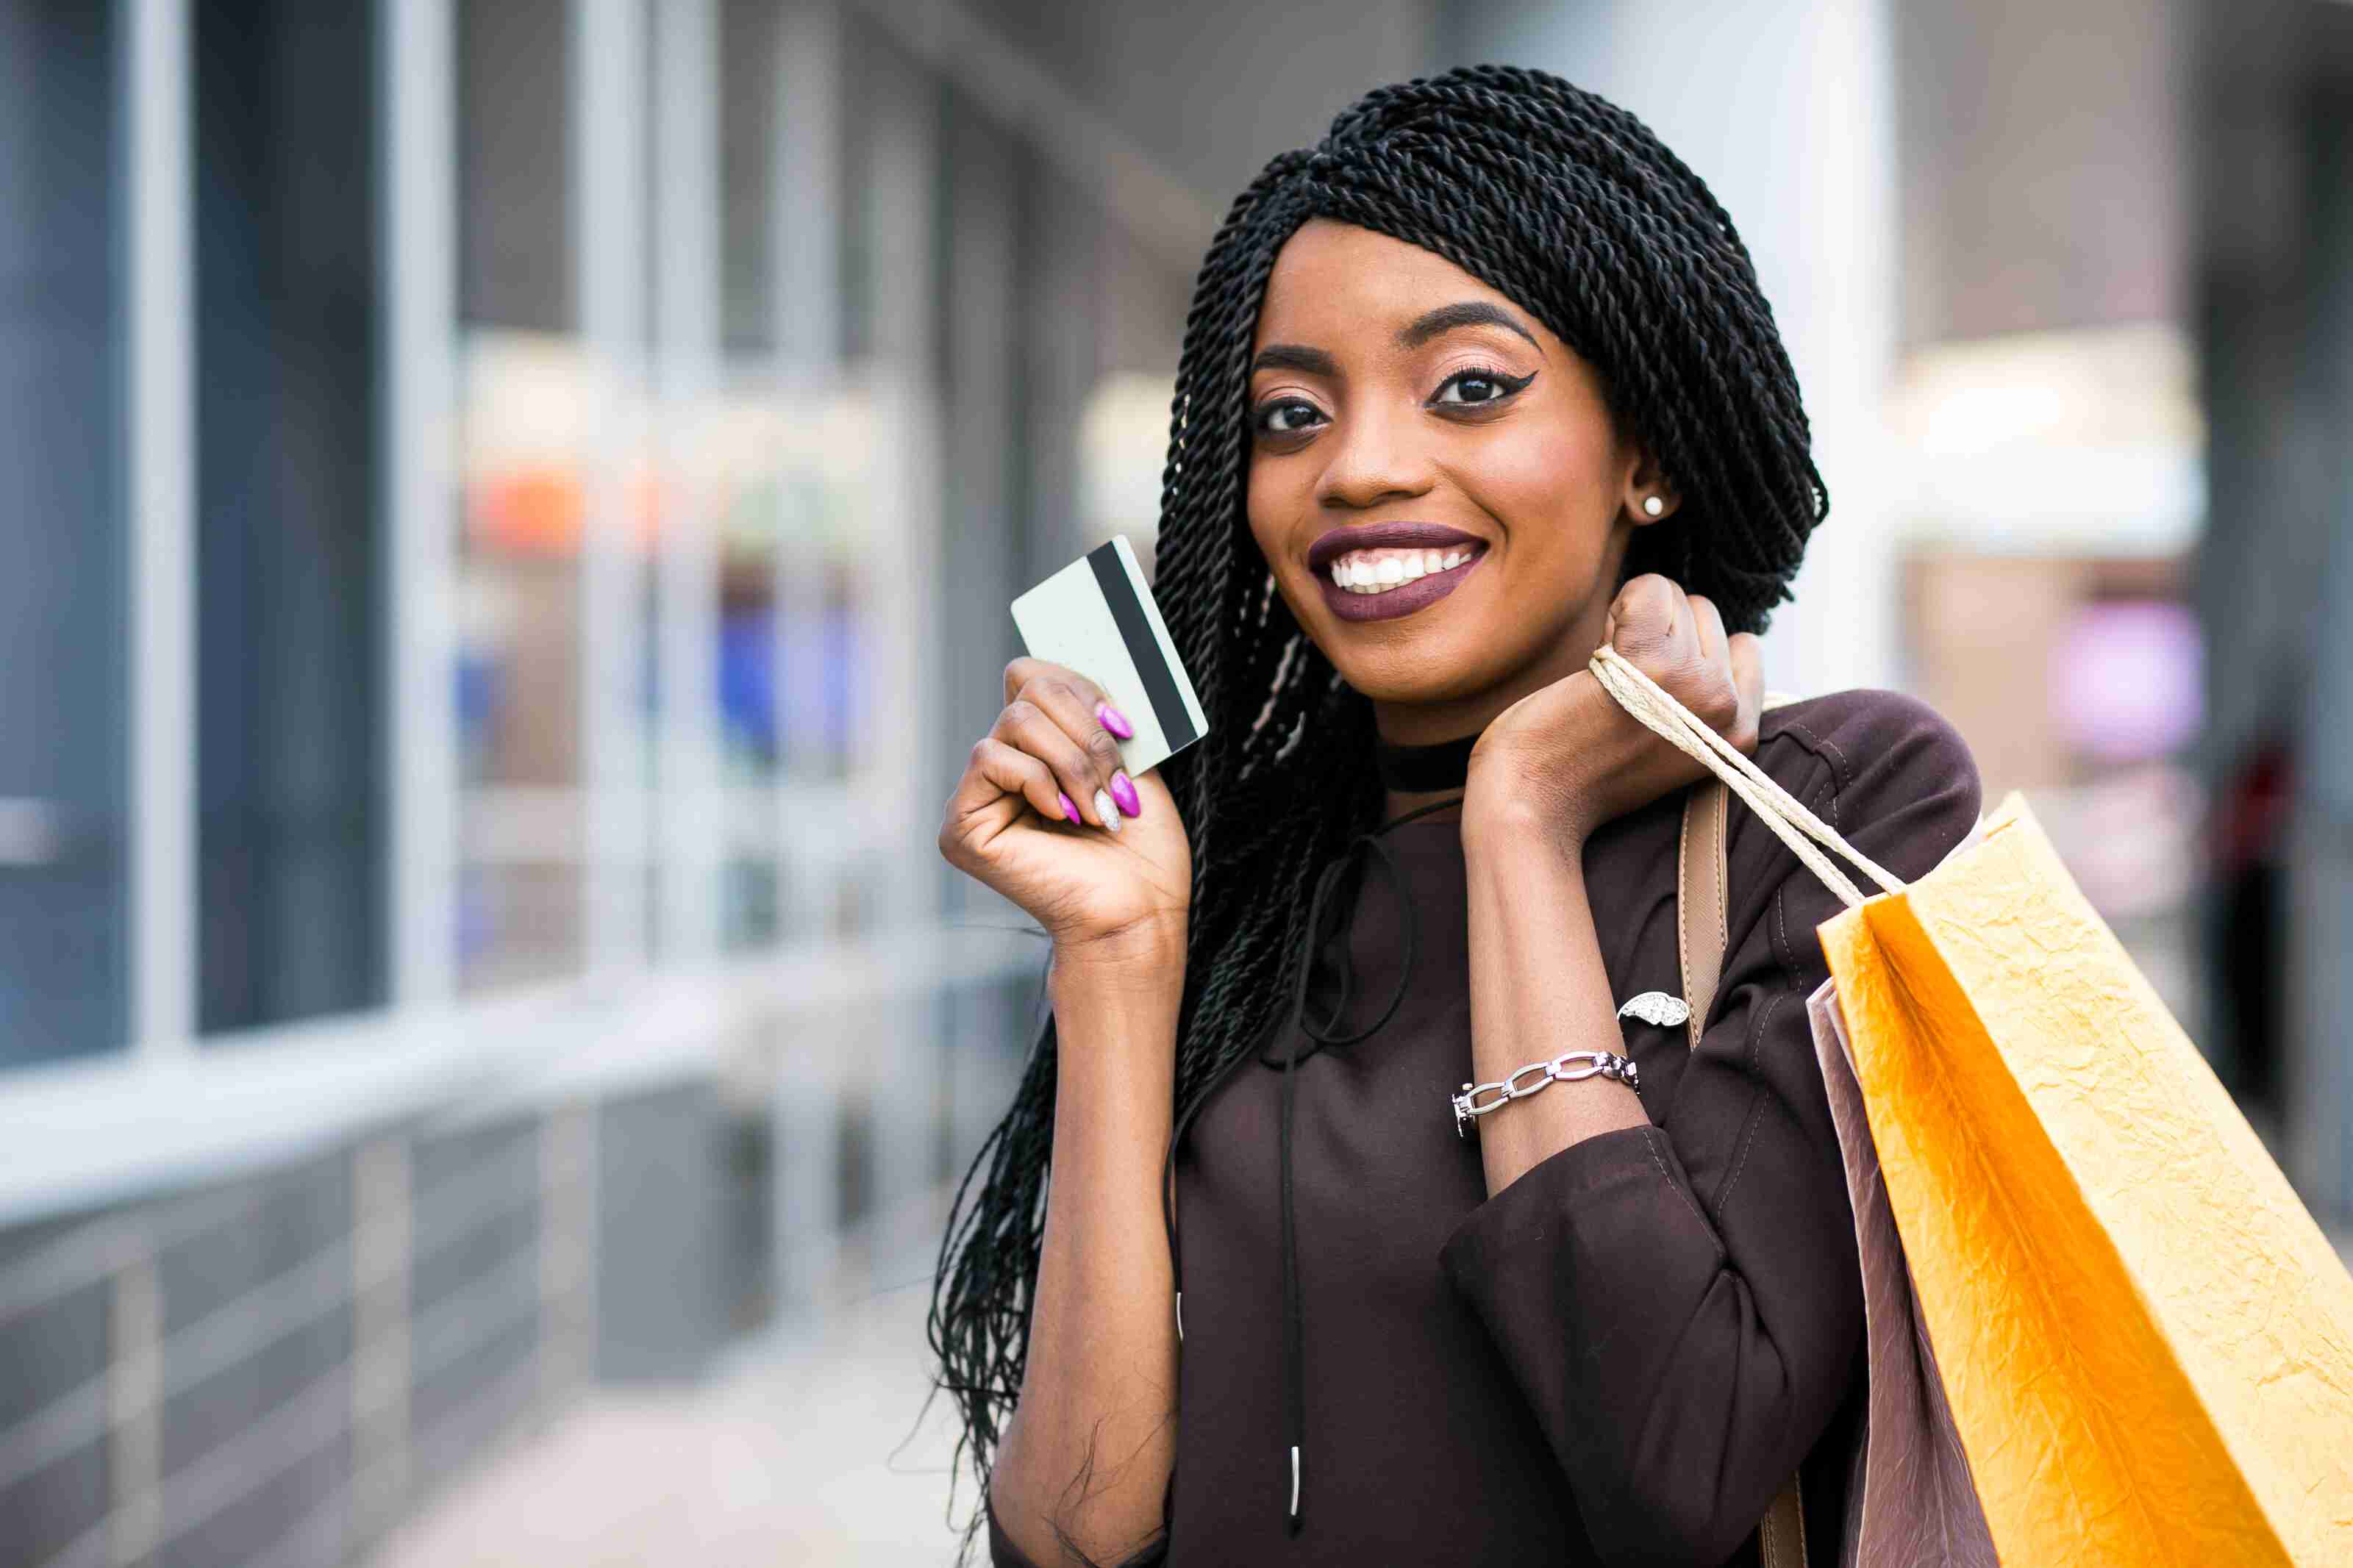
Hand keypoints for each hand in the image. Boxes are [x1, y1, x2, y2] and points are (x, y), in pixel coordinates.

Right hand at [938, 658, 1192, 961]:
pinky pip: (990, 758)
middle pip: (1027, 686)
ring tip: (1098, 809)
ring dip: (1072, 761)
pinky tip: (1063, 819)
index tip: (1125, 727)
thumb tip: (1080, 660)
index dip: (1081, 687)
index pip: (1035, 675)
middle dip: (1085, 730)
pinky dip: (1039, 781)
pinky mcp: (962, 825)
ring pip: (1014, 719)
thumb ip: (1095, 710)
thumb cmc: (1142, 851)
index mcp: (1040, 750)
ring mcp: (978, 796)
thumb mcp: (1127, 759)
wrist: (1139, 914)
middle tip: (1116, 781)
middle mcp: (1003, 767)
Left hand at [1463, 574, 1763, 848]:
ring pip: (1676, 597)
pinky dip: (1620, 607)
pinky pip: (1650, 589)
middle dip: (1660, 634)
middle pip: (1706, 614)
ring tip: (1608, 676)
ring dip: (1632, 623)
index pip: (1742, 645)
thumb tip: (1717, 633)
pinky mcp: (1650, 663)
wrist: (1532, 803)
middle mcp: (1727, 708)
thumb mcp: (1673, 742)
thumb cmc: (1585, 769)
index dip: (1689, 651)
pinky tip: (1598, 654)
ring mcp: (1694, 684)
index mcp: (1740, 732)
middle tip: (1621, 685)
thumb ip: (1702, 699)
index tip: (1651, 687)